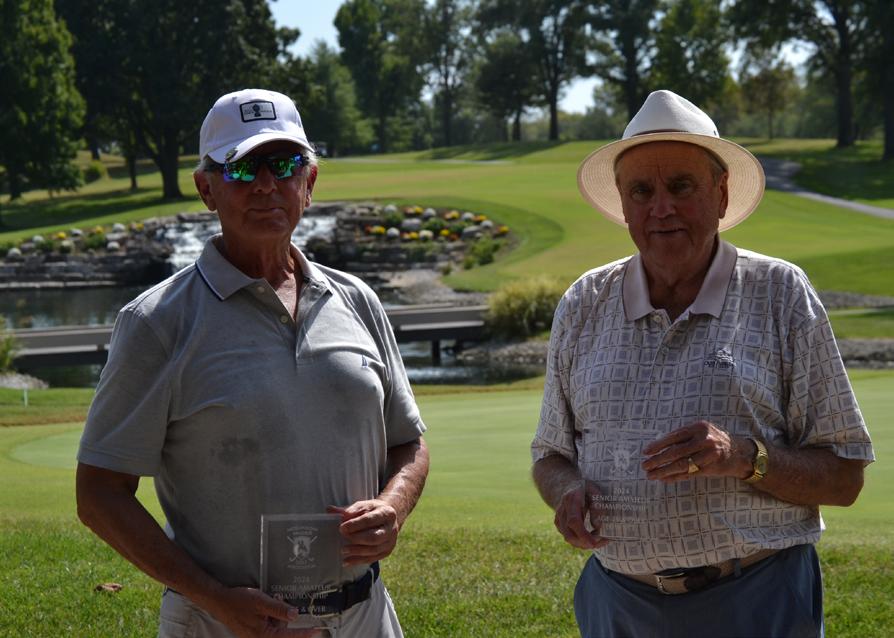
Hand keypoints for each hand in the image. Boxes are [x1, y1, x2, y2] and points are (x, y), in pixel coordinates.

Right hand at [204, 587, 320, 636]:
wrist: (220, 602)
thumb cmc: (238, 601)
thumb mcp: (262, 602)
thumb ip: (279, 609)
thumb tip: (295, 615)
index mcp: (263, 635)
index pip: (289, 636)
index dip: (304, 633)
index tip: (317, 631)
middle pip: (283, 630)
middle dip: (282, 616)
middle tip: (277, 601)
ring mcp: (256, 636)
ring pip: (275, 627)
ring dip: (275, 615)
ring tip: (266, 603)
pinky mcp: (253, 633)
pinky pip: (268, 626)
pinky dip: (269, 616)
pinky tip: (263, 608)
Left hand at [327, 500, 399, 564]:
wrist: (388, 518)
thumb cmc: (372, 511)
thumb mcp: (363, 505)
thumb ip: (348, 510)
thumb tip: (331, 510)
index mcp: (387, 513)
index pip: (370, 520)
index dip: (355, 525)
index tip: (342, 528)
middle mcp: (392, 528)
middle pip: (374, 537)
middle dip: (357, 539)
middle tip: (343, 536)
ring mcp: (391, 541)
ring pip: (374, 550)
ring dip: (357, 551)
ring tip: (343, 550)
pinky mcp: (387, 551)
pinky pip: (372, 558)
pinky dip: (358, 561)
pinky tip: (346, 561)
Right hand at [553, 481, 610, 550]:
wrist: (567, 485)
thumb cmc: (584, 488)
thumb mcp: (594, 491)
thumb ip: (597, 507)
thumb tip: (597, 526)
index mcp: (571, 500)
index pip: (574, 521)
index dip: (583, 534)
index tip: (595, 542)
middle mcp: (561, 511)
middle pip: (569, 534)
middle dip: (586, 543)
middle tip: (603, 541)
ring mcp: (558, 518)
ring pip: (568, 538)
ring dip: (584, 544)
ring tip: (600, 540)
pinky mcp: (559, 524)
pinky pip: (569, 537)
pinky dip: (580, 541)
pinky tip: (591, 537)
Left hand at [642, 420, 751, 482]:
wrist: (740, 453)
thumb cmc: (715, 440)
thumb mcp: (702, 432)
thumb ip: (684, 437)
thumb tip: (658, 446)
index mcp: (699, 428)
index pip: (674, 436)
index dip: (658, 444)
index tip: (646, 452)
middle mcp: (704, 440)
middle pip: (676, 452)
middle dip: (658, 460)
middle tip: (645, 465)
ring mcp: (708, 455)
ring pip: (681, 465)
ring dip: (664, 471)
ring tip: (651, 475)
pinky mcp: (711, 469)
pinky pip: (689, 474)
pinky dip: (675, 477)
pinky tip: (665, 479)